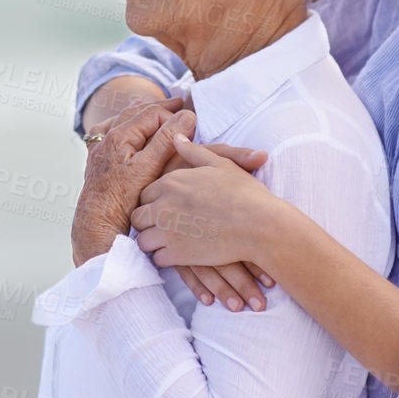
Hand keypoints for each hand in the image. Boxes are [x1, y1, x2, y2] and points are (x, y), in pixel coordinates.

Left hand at [71, 99, 190, 264]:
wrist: (97, 223)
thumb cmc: (123, 200)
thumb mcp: (149, 168)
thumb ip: (166, 141)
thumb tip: (187, 116)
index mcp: (120, 136)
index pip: (152, 113)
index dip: (172, 115)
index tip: (189, 121)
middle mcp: (106, 138)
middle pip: (135, 112)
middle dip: (158, 108)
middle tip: (178, 103)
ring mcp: (99, 148)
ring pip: (122, 120)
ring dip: (141, 114)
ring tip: (157, 111)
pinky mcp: (97, 160)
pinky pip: (110, 133)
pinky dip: (125, 126)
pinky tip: (130, 130)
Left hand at [131, 134, 286, 304]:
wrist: (259, 225)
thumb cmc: (244, 193)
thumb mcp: (220, 164)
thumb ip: (194, 152)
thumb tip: (176, 138)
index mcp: (171, 182)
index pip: (145, 194)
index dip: (155, 202)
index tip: (167, 208)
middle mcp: (163, 205)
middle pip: (139, 217)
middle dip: (149, 222)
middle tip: (166, 227)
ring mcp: (167, 231)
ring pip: (143, 239)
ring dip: (154, 241)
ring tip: (171, 242)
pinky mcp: (176, 254)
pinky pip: (157, 259)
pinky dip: (166, 258)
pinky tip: (180, 255)